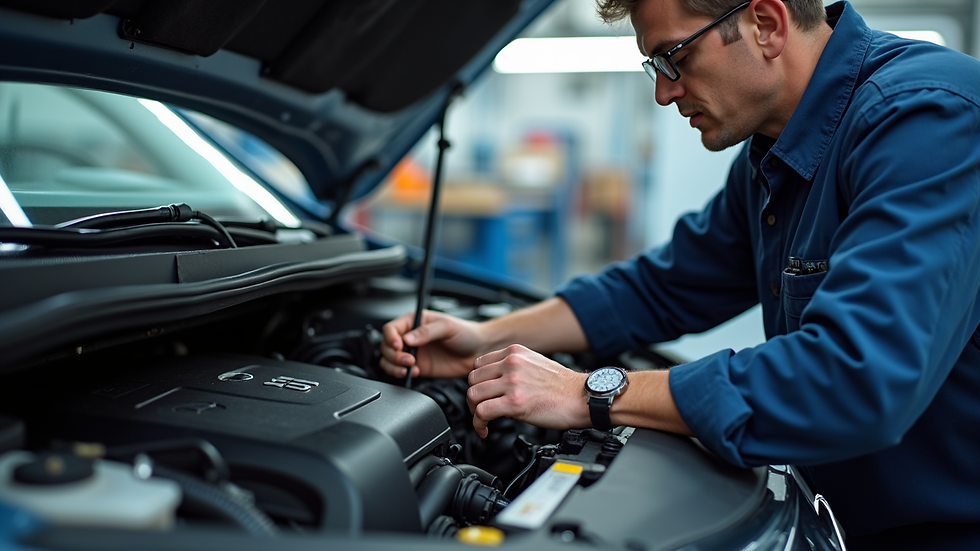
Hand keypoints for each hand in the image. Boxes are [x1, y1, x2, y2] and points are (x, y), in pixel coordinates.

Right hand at [379, 310, 484, 378]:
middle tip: (408, 360)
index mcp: (415, 321)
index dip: (390, 337)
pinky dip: (402, 374)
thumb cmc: (466, 333)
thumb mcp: (447, 327)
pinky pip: (400, 371)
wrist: (479, 351)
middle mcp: (411, 337)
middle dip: (393, 355)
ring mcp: (413, 353)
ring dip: (394, 366)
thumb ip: (427, 332)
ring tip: (409, 368)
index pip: (391, 328)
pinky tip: (414, 372)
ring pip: (389, 360)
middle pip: (387, 346)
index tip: (398, 345)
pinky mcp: (418, 367)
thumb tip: (408, 338)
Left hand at [466, 344, 588, 437]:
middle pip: (472, 379)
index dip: (477, 382)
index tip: (481, 393)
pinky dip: (479, 423)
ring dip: (473, 411)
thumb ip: (514, 367)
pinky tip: (485, 428)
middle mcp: (512, 364)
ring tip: (482, 420)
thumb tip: (496, 381)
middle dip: (473, 398)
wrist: (583, 397)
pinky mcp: (515, 402)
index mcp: (515, 353)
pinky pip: (482, 412)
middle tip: (479, 409)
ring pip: (473, 395)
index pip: (478, 364)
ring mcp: (513, 382)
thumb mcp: (535, 363)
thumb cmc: (564, 386)